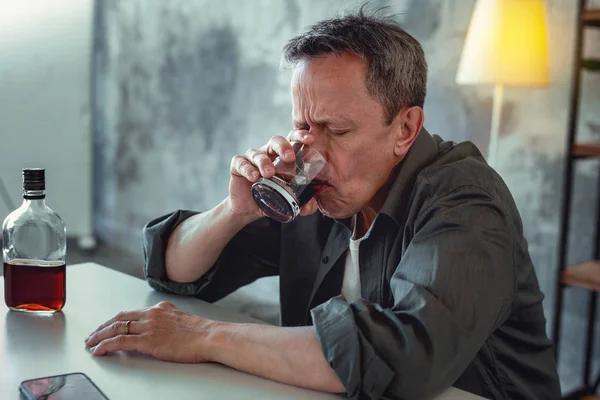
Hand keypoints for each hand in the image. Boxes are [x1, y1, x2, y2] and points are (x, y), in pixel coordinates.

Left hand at [84, 301, 215, 362]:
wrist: (208, 336)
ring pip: (116, 329)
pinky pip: (121, 342)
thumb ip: (166, 320)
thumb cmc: (200, 332)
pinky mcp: (148, 341)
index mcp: (159, 309)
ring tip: (91, 344)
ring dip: (99, 337)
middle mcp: (151, 315)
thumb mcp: (180, 319)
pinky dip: (106, 345)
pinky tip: (99, 350)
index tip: (105, 326)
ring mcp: (149, 327)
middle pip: (118, 319)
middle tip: (92, 336)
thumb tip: (160, 328)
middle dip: (102, 328)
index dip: (113, 320)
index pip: (129, 313)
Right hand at [227, 131, 318, 219]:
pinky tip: (254, 177)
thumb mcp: (289, 200)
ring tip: (269, 173)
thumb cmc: (271, 198)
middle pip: (275, 141)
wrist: (248, 209)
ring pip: (258, 153)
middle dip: (283, 146)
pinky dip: (247, 168)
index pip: (292, 140)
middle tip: (289, 157)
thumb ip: (302, 204)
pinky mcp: (237, 166)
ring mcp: (252, 159)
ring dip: (264, 162)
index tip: (310, 140)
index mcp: (282, 156)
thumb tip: (308, 209)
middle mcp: (268, 153)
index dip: (300, 136)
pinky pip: (241, 163)